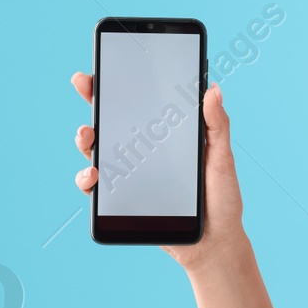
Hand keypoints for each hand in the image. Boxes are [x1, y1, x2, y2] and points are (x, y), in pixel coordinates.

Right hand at [71, 71, 248, 274]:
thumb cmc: (222, 198)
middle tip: (86, 86)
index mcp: (167, 136)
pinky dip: (88, 179)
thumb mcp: (222, 159)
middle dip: (93, 100)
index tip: (106, 65)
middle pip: (112, 121)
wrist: (214, 243)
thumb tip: (213, 88)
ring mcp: (131, 174)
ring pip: (97, 151)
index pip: (140, 103)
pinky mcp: (122, 200)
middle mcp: (144, 152)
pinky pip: (97, 187)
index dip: (121, 84)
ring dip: (86, 139)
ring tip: (89, 134)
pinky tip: (94, 175)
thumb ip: (216, 126)